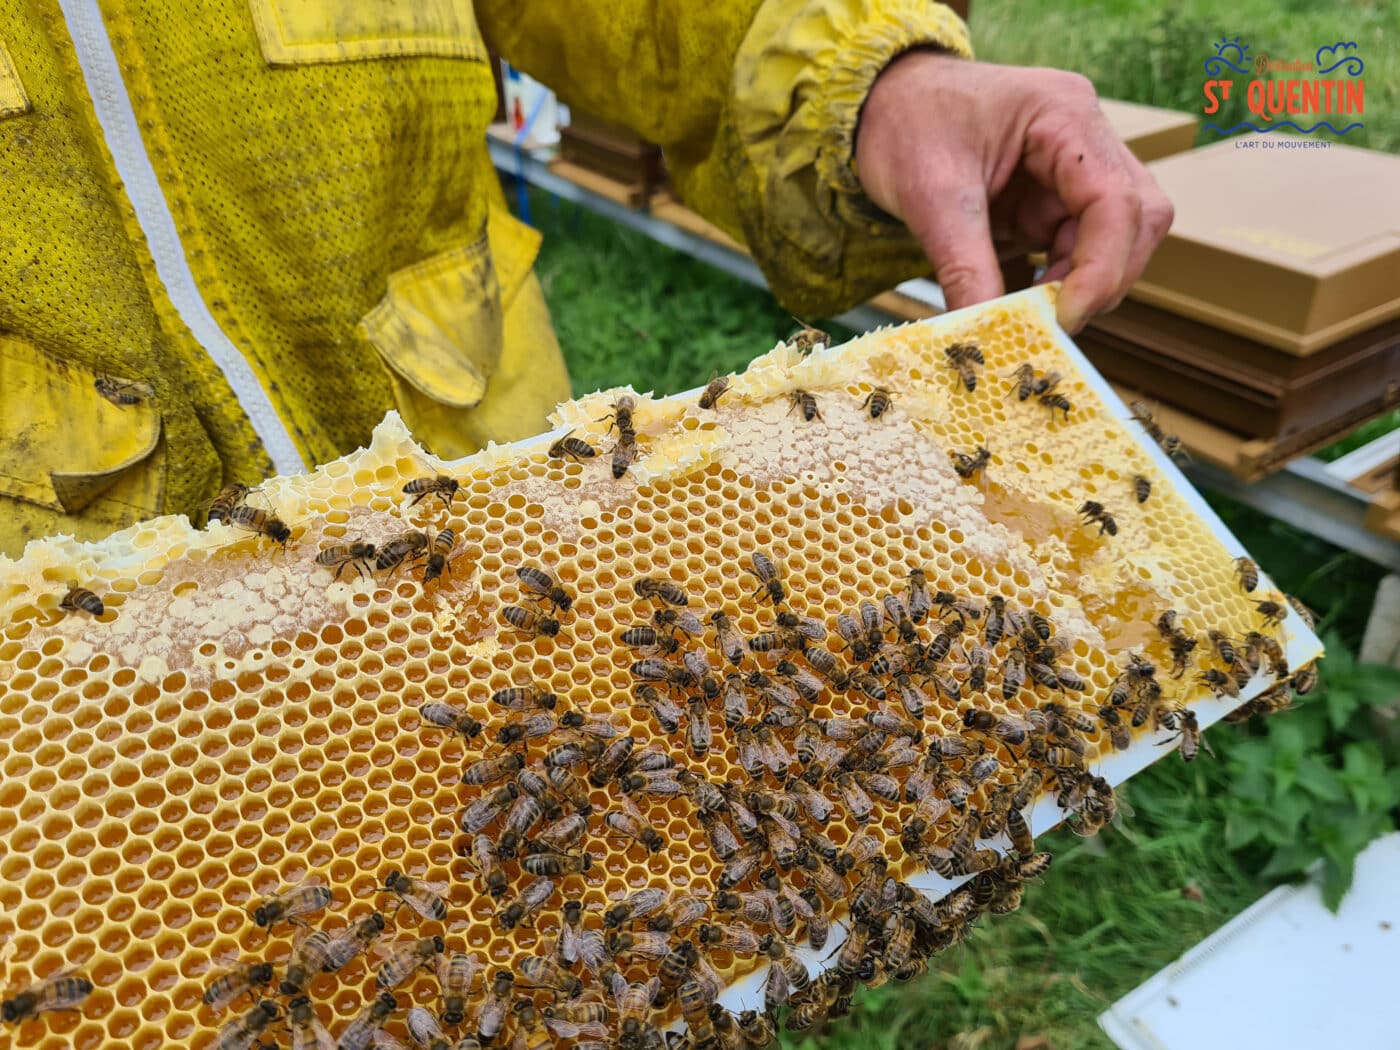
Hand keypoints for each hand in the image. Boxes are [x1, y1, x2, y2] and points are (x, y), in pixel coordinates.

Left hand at [854, 51, 1172, 332]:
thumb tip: (985, 338)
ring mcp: (1074, 171)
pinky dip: (1056, 283)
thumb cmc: (905, 124)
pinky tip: (1023, 298)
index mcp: (1064, 115)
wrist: (880, 106)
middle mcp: (1085, 138)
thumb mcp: (929, 195)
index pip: (1115, 200)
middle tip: (1050, 324)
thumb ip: (964, 267)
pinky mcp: (1054, 201)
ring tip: (1026, 311)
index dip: (1100, 268)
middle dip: (1101, 279)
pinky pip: (1078, 250)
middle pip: (1135, 221)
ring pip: (1115, 241)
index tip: (1063, 317)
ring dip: (1078, 284)